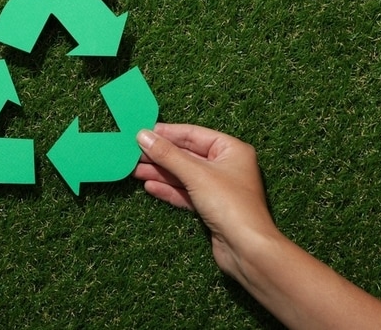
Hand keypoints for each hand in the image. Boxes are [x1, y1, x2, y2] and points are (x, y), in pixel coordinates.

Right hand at [133, 123, 278, 278]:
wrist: (247, 249)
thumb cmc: (230, 205)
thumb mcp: (196, 174)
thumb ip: (168, 155)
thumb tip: (143, 136)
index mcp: (231, 150)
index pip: (193, 134)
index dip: (167, 133)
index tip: (142, 131)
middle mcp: (226, 166)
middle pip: (187, 155)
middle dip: (160, 155)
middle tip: (133, 152)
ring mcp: (218, 187)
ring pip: (184, 175)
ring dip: (160, 172)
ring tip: (134, 170)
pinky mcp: (211, 207)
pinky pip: (186, 192)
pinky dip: (169, 189)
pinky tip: (149, 186)